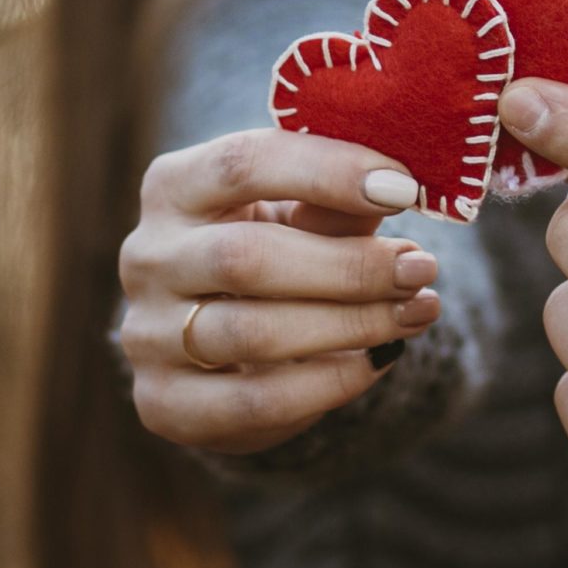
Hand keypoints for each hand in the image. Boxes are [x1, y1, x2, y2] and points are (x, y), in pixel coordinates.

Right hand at [118, 129, 442, 454]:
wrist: (219, 346)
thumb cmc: (272, 255)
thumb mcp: (301, 217)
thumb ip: (340, 205)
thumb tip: (404, 193)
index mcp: (174, 187)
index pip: (242, 164)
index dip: (328, 172)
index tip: (405, 190)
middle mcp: (146, 257)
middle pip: (245, 259)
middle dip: (349, 267)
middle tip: (422, 269)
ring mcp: (146, 334)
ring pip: (253, 334)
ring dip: (351, 325)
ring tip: (417, 313)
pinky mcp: (163, 402)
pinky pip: (257, 401)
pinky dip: (330, 383)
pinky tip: (378, 360)